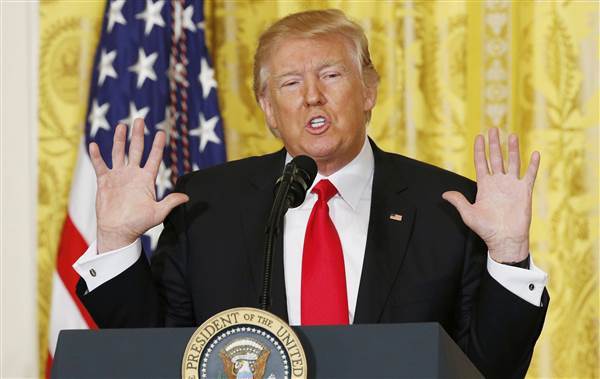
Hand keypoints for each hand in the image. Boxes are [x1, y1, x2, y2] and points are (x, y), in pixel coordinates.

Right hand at [89, 118, 188, 253]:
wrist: (118, 231)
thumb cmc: (139, 223)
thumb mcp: (158, 212)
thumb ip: (170, 202)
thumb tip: (187, 197)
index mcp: (146, 179)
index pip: (154, 158)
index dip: (158, 145)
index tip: (161, 132)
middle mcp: (133, 174)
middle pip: (136, 149)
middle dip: (138, 135)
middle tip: (140, 120)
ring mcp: (118, 176)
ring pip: (119, 153)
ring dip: (119, 139)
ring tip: (121, 126)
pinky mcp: (104, 181)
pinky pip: (100, 165)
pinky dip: (96, 156)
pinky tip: (94, 145)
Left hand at [442, 128, 539, 262]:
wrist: (504, 239)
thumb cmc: (486, 229)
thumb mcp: (468, 214)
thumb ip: (458, 201)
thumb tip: (444, 194)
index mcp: (485, 186)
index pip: (481, 163)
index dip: (479, 150)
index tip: (478, 137)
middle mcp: (498, 183)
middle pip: (496, 158)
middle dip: (494, 144)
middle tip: (493, 129)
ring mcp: (512, 186)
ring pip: (513, 162)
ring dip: (512, 149)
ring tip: (511, 135)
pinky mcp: (524, 191)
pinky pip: (529, 175)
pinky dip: (532, 165)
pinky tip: (534, 153)